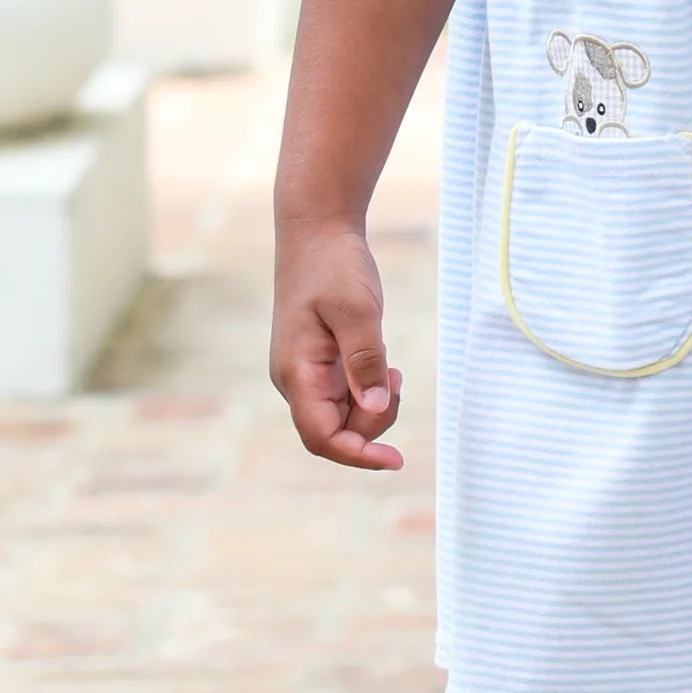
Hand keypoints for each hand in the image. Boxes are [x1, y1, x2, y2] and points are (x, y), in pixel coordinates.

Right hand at [272, 219, 404, 468]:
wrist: (316, 231)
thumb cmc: (332, 265)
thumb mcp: (356, 310)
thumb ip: (365, 361)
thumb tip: (375, 409)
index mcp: (296, 372)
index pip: (322, 437)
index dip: (358, 456)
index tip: (396, 460)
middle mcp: (295, 380)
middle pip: (335, 432)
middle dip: (373, 423)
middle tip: (395, 379)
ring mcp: (306, 373)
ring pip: (342, 418)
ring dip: (374, 407)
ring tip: (391, 370)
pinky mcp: (319, 363)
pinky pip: (346, 397)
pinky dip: (370, 392)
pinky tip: (383, 366)